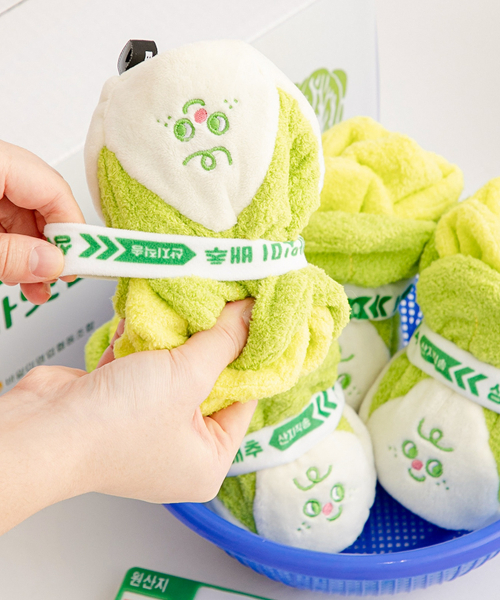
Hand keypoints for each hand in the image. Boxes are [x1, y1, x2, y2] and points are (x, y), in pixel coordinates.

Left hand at [0, 140, 83, 303]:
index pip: (53, 189)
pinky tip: (15, 271)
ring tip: (36, 285)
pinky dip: (10, 244)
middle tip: (59, 274)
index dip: (71, 229)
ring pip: (20, 212)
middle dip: (50, 245)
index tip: (79, 261)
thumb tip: (51, 264)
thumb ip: (11, 254)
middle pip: (40, 201)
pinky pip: (1, 216)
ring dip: (31, 251)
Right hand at [0, 299, 254, 533]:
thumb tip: (250, 314)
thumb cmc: (117, 424)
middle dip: (212, 341)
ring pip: (174, 369)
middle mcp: (178, 447)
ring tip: (196, 298)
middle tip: (229, 302)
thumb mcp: (188, 376)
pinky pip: (143, 363)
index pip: (245, 400)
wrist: (42, 430)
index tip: (260, 321)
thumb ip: (223, 342)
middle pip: (209, 382)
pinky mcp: (117, 401)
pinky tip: (155, 309)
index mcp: (206, 460)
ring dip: (177, 336)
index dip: (252, 358)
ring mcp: (145, 424)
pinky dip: (146, 338)